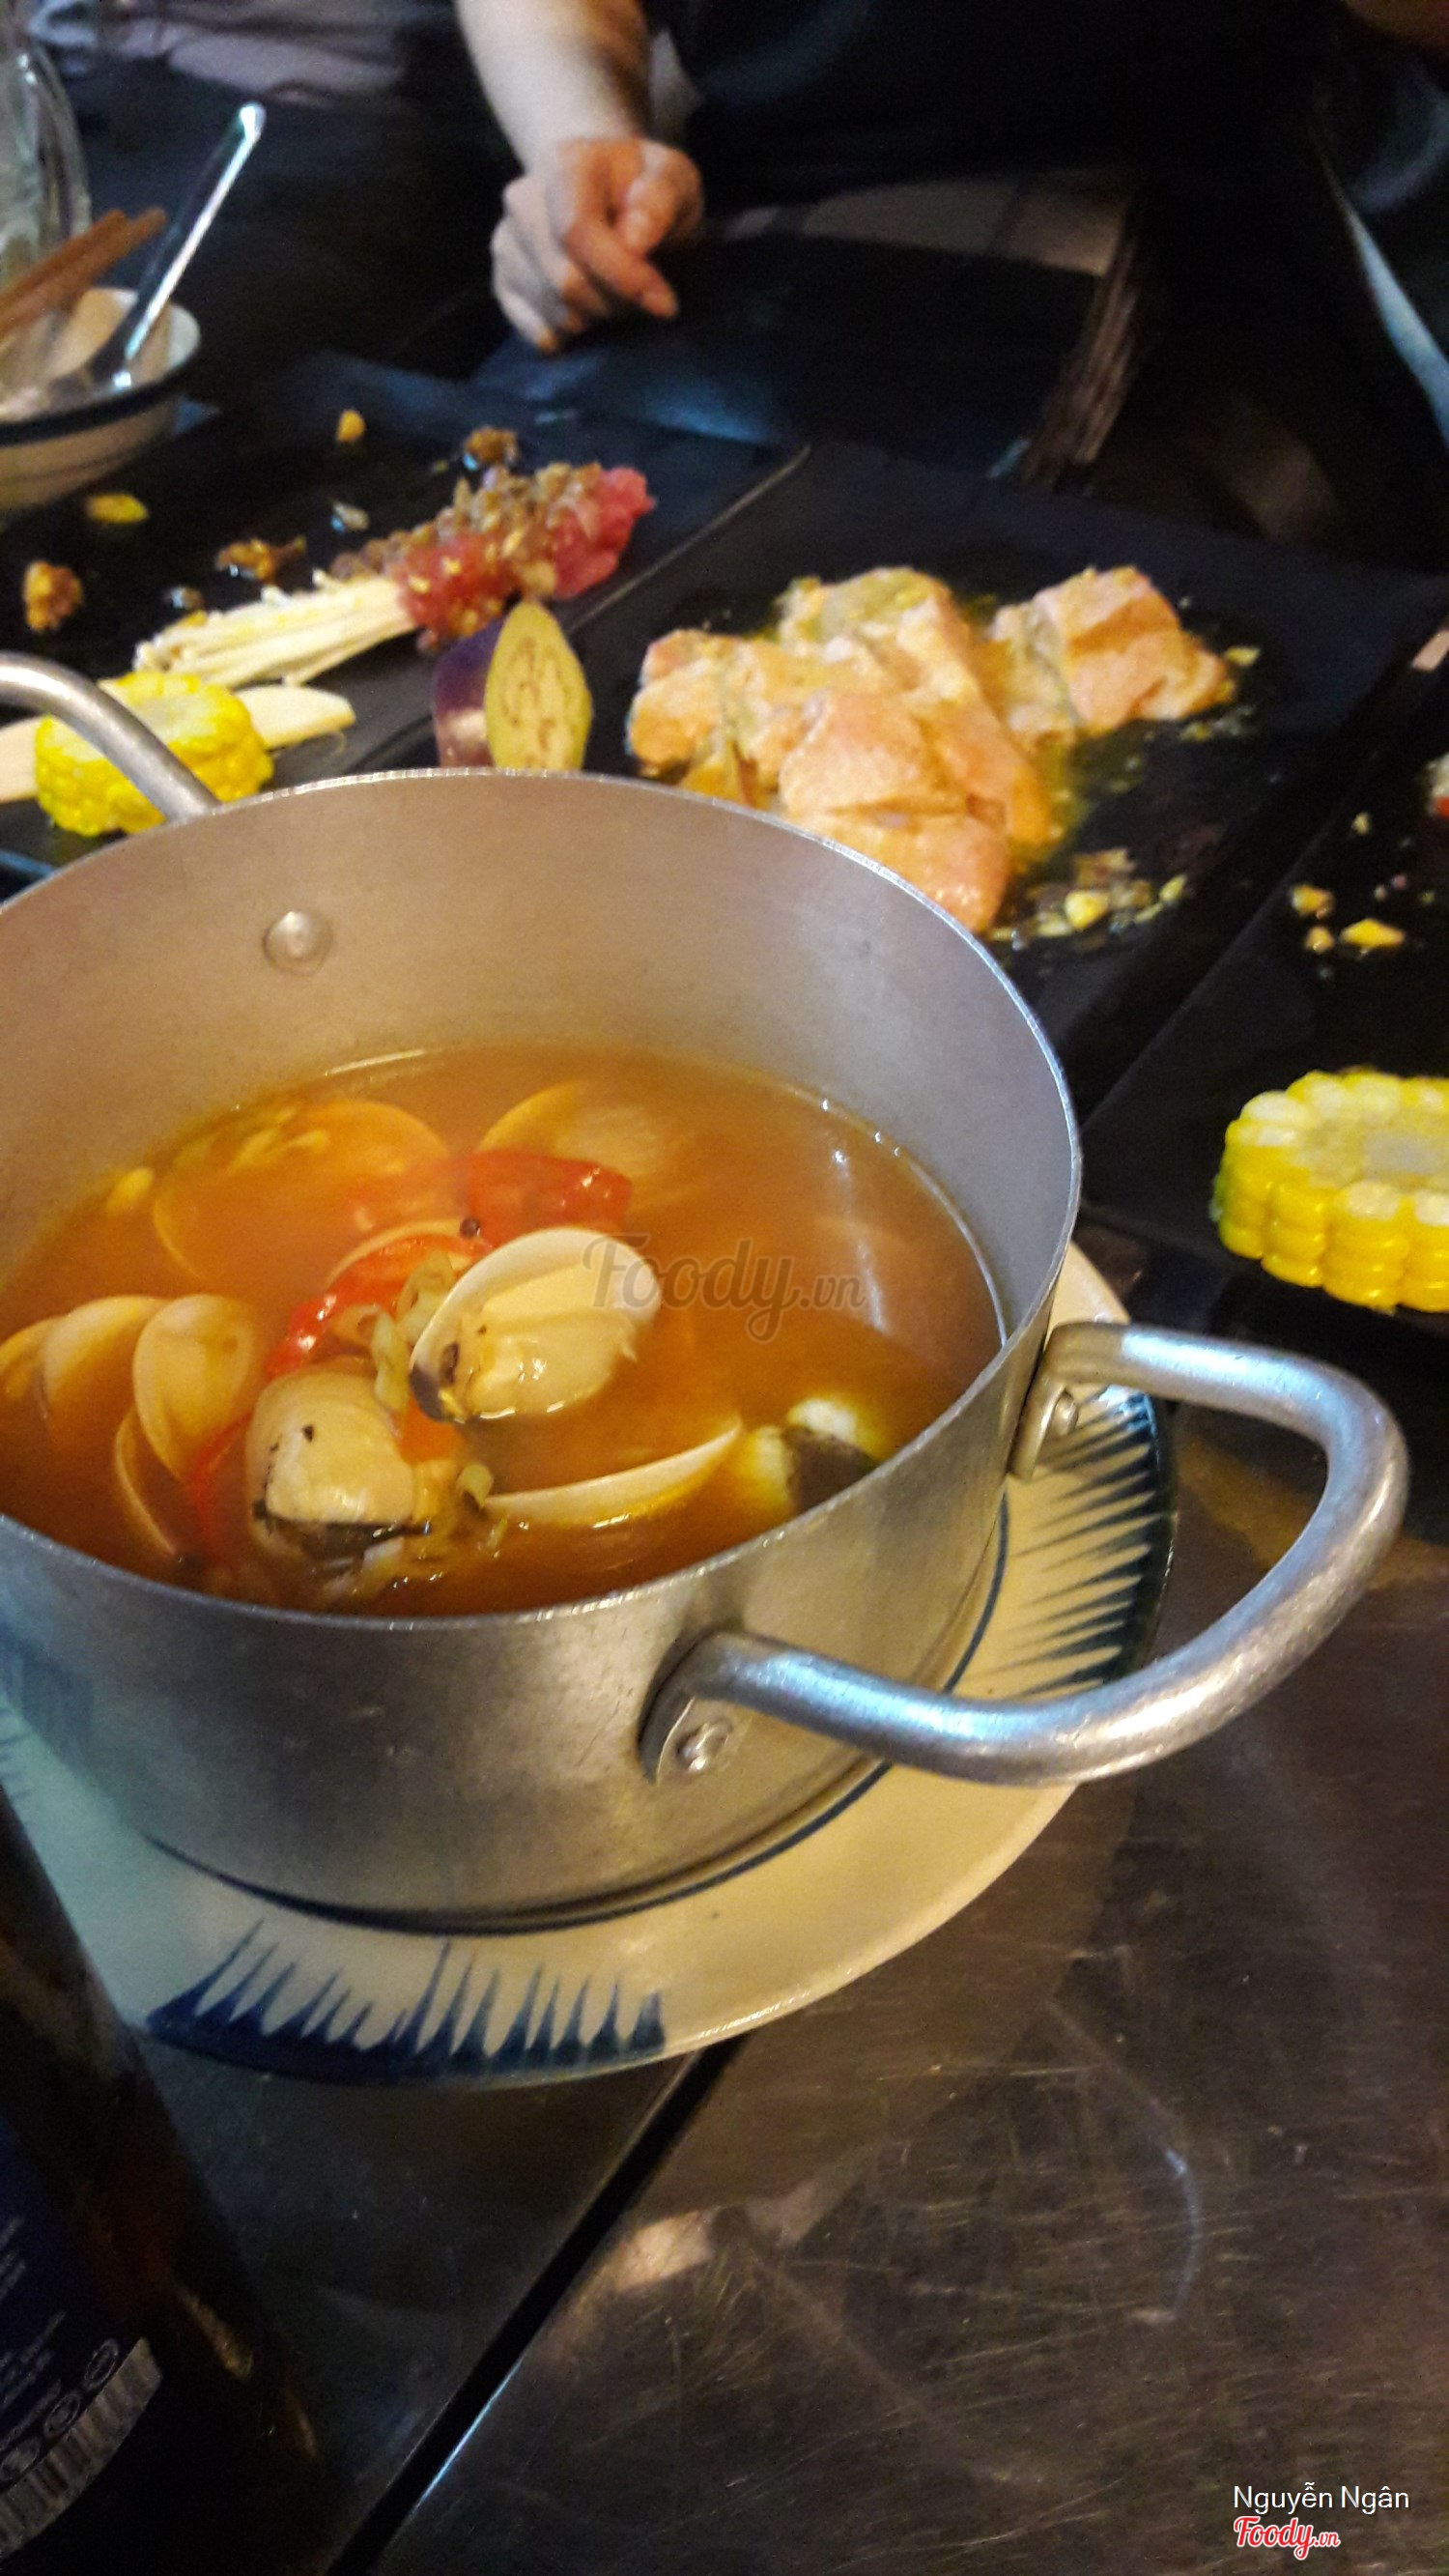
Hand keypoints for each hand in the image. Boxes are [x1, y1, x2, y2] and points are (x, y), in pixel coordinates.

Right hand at [492, 138, 703, 351]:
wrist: (610, 194)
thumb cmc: (647, 190)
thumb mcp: (673, 180)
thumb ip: (659, 202)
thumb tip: (634, 242)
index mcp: (562, 164)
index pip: (576, 231)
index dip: (621, 276)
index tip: (663, 301)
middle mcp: (521, 201)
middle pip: (563, 280)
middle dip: (616, 303)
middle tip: (646, 296)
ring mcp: (507, 244)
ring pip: (554, 313)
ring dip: (599, 320)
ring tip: (620, 296)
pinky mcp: (503, 284)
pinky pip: (540, 334)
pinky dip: (576, 336)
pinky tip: (593, 310)